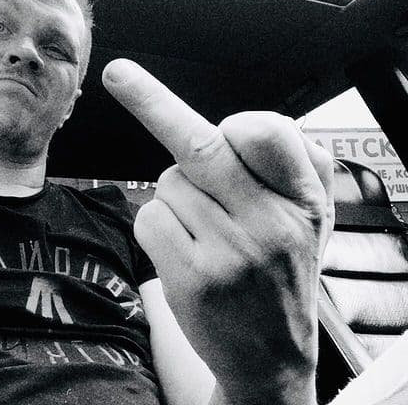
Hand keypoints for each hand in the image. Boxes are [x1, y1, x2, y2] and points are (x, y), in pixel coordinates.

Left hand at [102, 59, 333, 403]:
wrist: (271, 358)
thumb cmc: (282, 275)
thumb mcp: (313, 220)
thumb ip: (298, 166)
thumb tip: (248, 123)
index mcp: (303, 200)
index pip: (264, 133)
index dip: (232, 118)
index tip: (207, 105)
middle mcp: (270, 223)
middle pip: (198, 147)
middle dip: (151, 102)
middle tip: (118, 74)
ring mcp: (229, 253)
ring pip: (168, 183)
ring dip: (176, 198)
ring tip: (206, 233)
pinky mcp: (191, 278)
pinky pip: (149, 218)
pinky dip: (157, 226)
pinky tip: (184, 253)